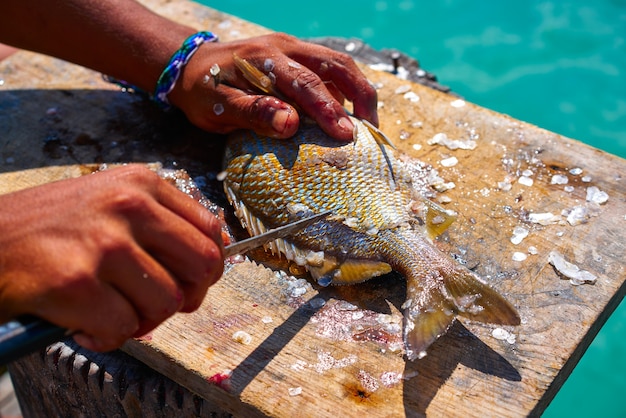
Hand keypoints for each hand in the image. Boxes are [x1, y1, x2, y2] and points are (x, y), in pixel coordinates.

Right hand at [0, 165, 223, 351]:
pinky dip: (108, 337)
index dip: (209, 267)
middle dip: (187, 297)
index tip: (191, 283)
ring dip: (142, 321)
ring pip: (166, 302)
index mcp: (142, 183)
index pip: (211, 230)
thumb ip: (159, 222)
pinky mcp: (76, 281)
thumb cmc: (50, 228)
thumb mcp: (110, 201)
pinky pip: (124, 327)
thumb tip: (210, 258)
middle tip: (155, 305)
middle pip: (203, 266)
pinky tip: (84, 324)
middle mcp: (129, 205)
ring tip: (111, 313)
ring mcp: (104, 242)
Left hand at [169, 33, 378, 140]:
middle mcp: (285, 47)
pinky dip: (345, 90)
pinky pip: (329, 69)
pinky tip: (346, 114)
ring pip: (338, 63)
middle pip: (336, 64)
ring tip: (367, 123)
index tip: (347, 135)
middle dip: (360, 96)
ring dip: (358, 91)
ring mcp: (293, 49)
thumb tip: (290, 124)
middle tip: (371, 130)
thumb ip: (254, 113)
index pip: (306, 84)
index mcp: (265, 60)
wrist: (191, 65)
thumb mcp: (218, 107)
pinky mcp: (296, 56)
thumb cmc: (203, 91)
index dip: (329, 110)